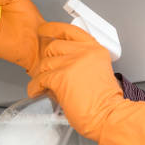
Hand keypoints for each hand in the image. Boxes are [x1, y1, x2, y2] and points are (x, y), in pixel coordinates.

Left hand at [27, 22, 144, 144]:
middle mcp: (83, 53)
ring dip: (42, 76)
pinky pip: (39, 79)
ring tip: (45, 86)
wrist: (109, 116)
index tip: (44, 29)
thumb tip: (62, 62)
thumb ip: (82, 61)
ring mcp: (71, 64)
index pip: (69, 30)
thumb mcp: (99, 71)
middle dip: (47, 61)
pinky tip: (37, 91)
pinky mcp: (60, 77)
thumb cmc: (106, 102)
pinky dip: (35, 87)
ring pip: (44, 63)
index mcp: (94, 49)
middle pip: (53, 47)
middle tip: (48, 72)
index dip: (53, 28)